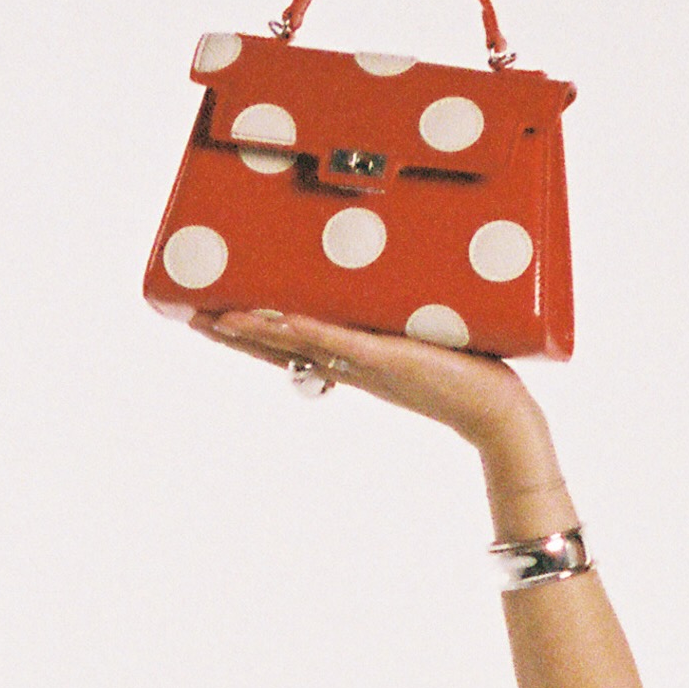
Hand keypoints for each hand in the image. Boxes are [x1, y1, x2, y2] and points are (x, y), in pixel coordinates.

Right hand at [194, 303, 543, 452]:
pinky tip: (276, 321)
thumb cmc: (469, 371)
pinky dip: (306, 333)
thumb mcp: (423, 337)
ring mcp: (367, 362)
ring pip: (298, 344)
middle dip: (233, 330)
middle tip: (189, 314)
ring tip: (213, 318)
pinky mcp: (390, 359)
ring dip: (254, 331)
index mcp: (354, 358)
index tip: (209, 314)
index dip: (248, 330)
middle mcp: (352, 364)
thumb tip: (387, 275)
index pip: (290, 342)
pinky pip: (340, 344)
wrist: (499, 412)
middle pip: (279, 346)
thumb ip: (399, 315)